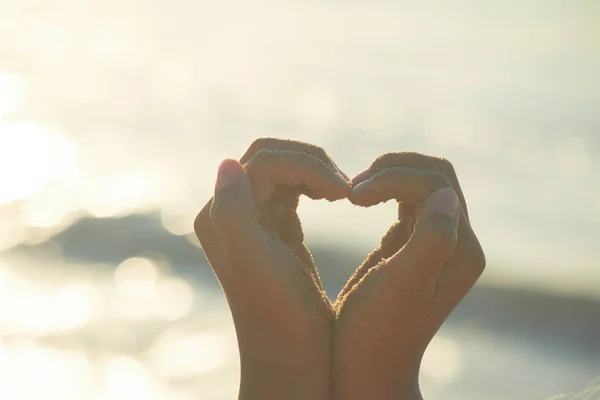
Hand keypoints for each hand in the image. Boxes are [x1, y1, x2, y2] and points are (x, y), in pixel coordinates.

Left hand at [193, 138, 349, 399]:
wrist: (293, 356)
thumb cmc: (281, 315)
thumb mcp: (256, 261)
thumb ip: (233, 210)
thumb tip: (227, 162)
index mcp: (222, 216)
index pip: (264, 162)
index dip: (307, 166)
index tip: (343, 191)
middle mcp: (231, 213)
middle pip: (271, 158)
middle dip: (311, 163)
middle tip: (345, 188)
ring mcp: (254, 221)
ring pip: (284, 170)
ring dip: (316, 173)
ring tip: (343, 193)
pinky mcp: (276, 230)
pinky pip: (293, 190)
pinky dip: (316, 185)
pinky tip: (336, 197)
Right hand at [331, 152, 485, 399]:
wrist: (365, 364)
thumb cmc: (377, 330)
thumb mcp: (404, 284)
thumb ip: (433, 236)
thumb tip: (445, 193)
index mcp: (460, 250)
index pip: (436, 184)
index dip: (395, 178)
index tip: (354, 196)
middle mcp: (455, 242)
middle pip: (434, 176)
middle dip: (393, 170)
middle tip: (353, 188)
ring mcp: (434, 241)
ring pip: (419, 183)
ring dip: (385, 177)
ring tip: (352, 193)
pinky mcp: (410, 243)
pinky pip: (404, 200)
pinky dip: (381, 190)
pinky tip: (357, 201)